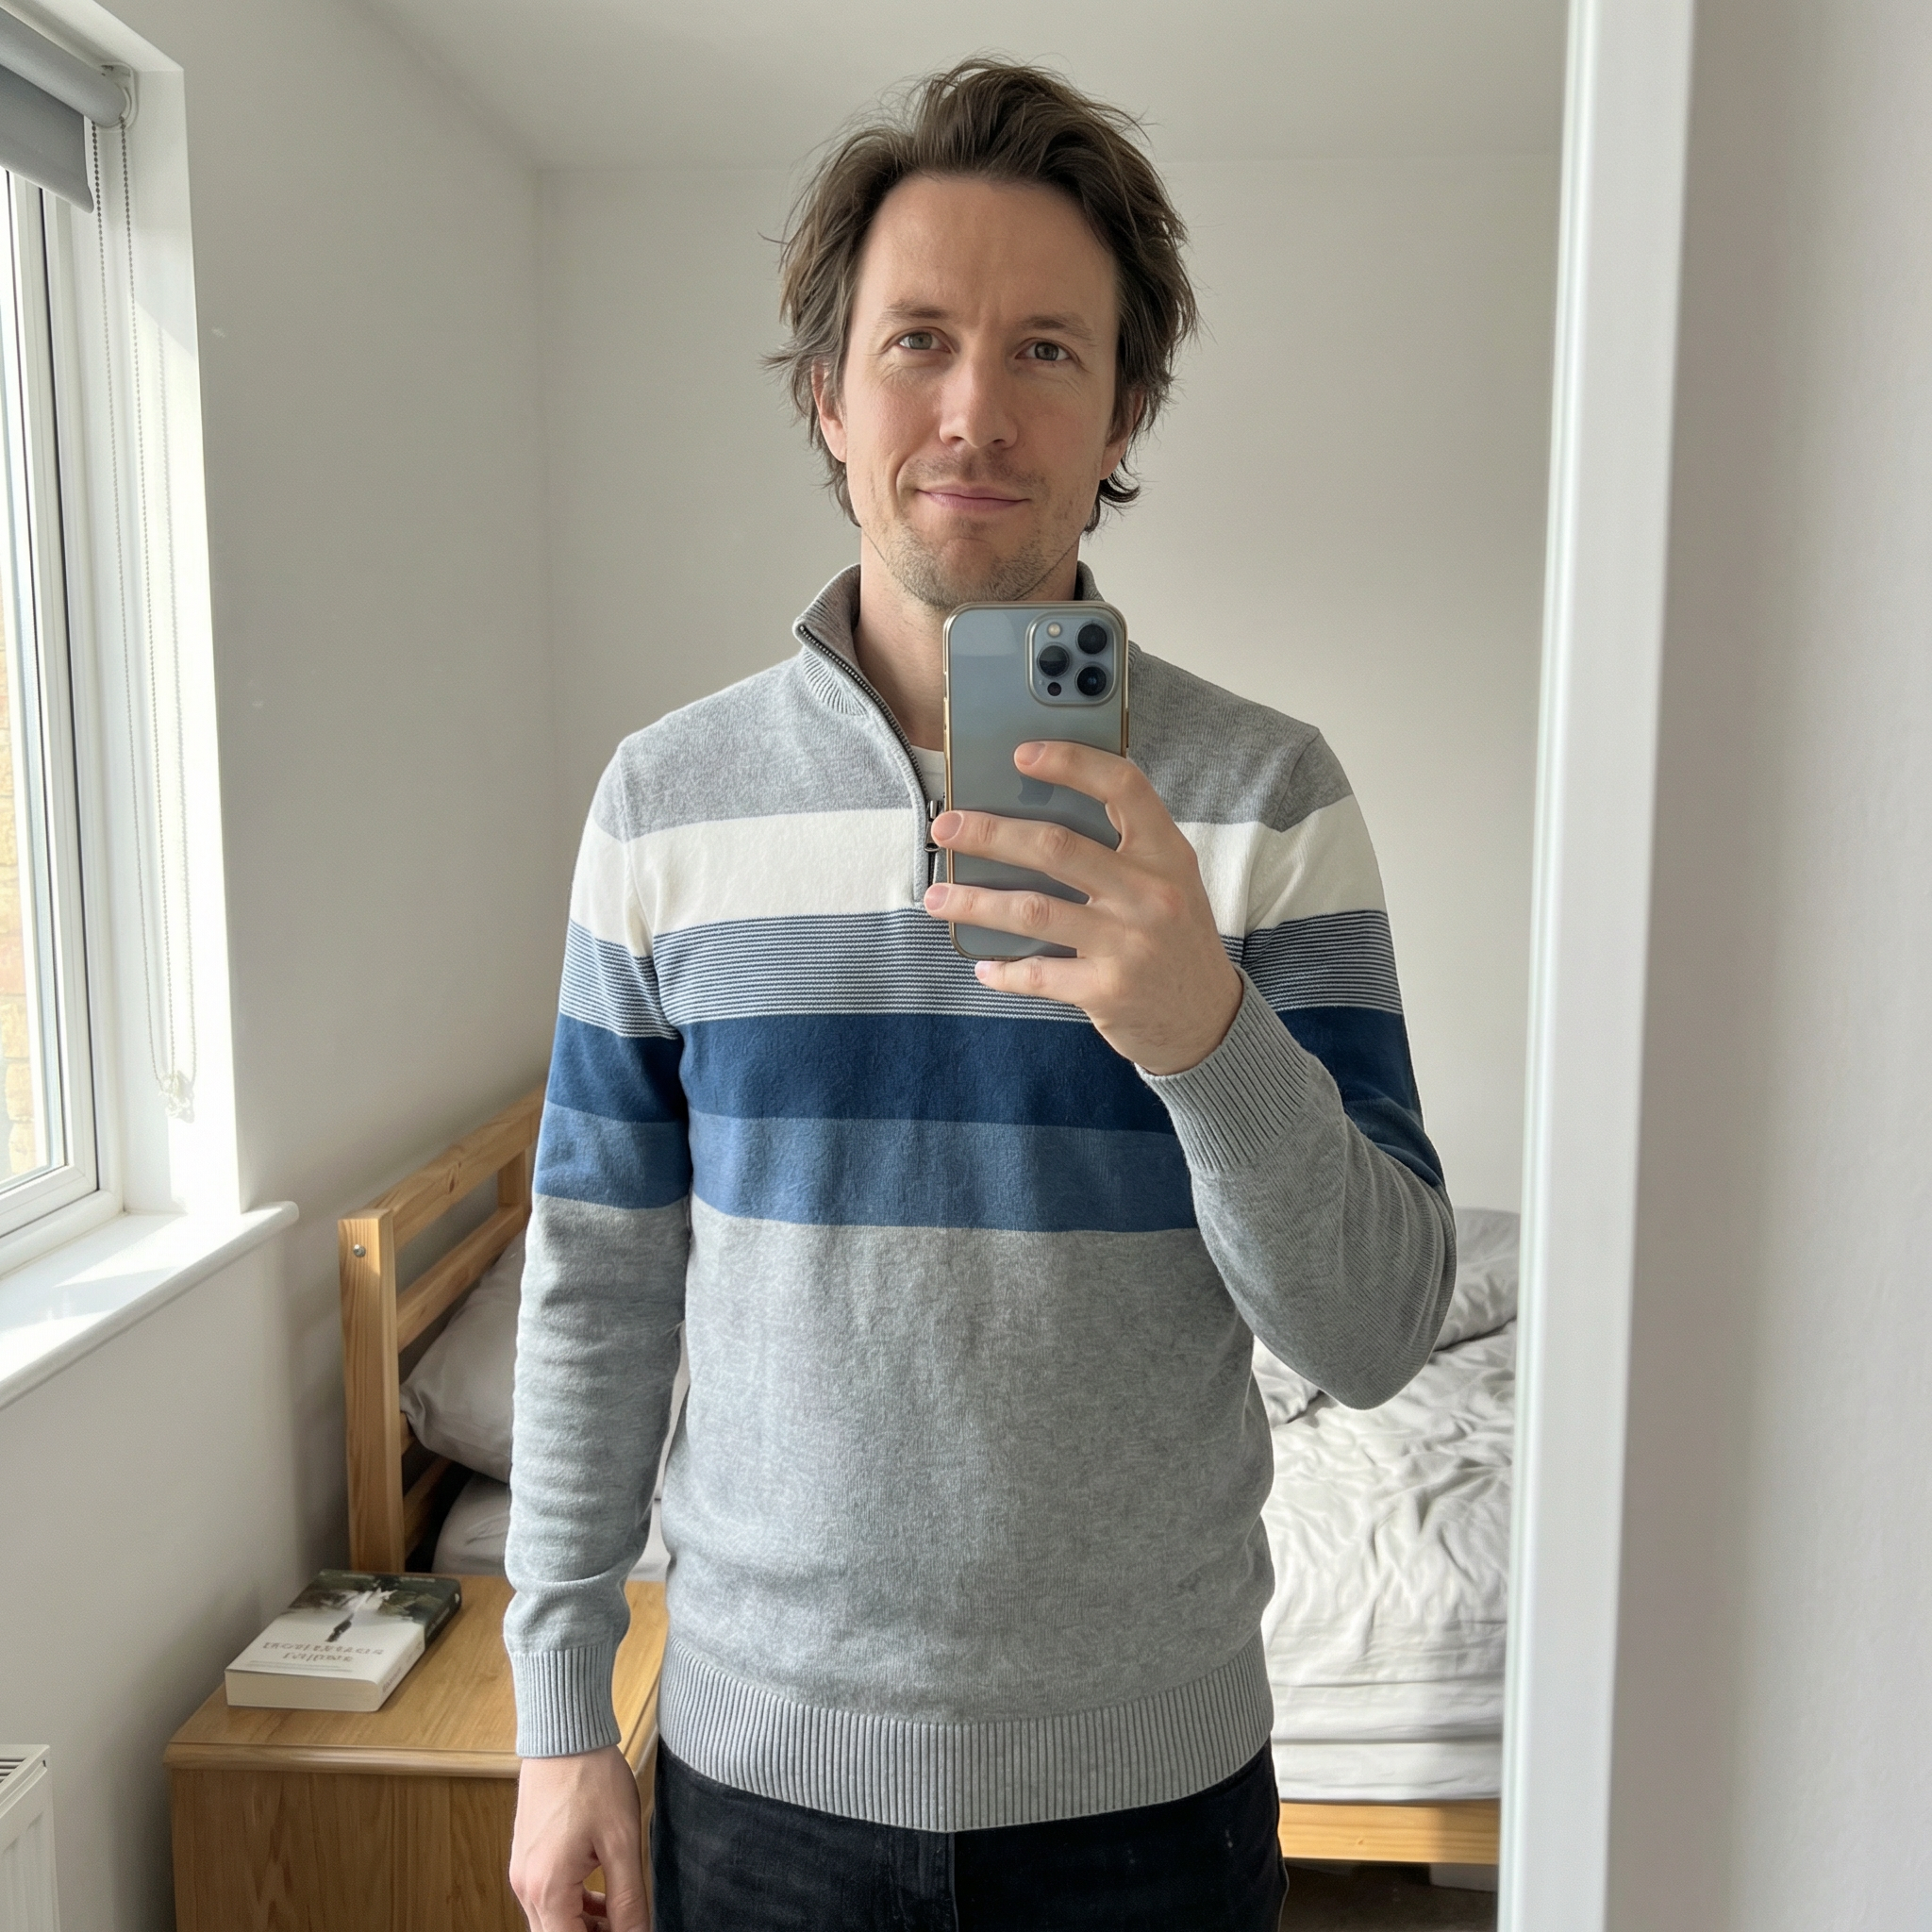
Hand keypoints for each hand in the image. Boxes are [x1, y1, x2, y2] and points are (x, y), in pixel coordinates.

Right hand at [509, 1747, 649, 1931]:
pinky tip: (603, 1897)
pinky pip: (549, 1898)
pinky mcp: (528, 1857)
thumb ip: (629, 1900)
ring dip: (584, 1928)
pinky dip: (574, 1907)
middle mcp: (526, 1886)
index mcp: (547, 1888)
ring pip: (552, 1922)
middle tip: (628, 1926)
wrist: (565, 1733)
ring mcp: (523, 1872)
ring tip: (622, 1918)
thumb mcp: (622, 1842)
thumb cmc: (591, 1777)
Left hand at [922, 740, 1241, 1074]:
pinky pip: (1038, 973)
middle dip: (989, 833)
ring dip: (974, 901)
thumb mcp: (1171, 883)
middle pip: (1056, 846)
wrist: (1208, 1021)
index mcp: (1167, 854)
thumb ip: (1123, 851)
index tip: (1022, 754)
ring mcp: (1128, 944)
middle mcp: (1150, 894)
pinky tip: (983, 966)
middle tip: (946, 827)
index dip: (1072, 762)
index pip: (1123, 787)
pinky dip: (1003, 970)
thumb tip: (1036, 817)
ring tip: (938, 896)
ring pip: (1032, 909)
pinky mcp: (1107, 990)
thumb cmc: (1176, 941)